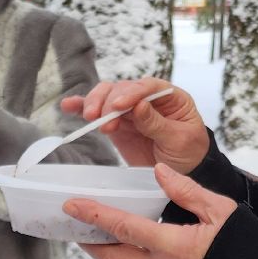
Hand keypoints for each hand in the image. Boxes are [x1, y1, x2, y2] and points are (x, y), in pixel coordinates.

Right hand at [59, 78, 208, 171]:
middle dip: (110, 101)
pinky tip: (69, 106)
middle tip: (101, 118)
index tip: (121, 105)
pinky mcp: (117, 124)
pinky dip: (82, 108)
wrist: (183, 172)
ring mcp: (130, 110)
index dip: (133, 93)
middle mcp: (148, 98)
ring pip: (108, 96)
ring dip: (95, 103)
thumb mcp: (180, 139)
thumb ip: (158, 123)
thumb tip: (139, 105)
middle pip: (123, 89)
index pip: (149, 86)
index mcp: (171, 97)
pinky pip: (99, 113)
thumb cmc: (189, 152)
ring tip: (90, 117)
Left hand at [64, 164, 234, 258]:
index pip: (123, 228)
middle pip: (112, 258)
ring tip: (97, 234)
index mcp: (173, 245)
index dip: (94, 216)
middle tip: (73, 225)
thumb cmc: (247, 246)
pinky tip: (132, 246)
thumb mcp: (221, 211)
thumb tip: (158, 171)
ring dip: (108, 252)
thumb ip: (187, 191)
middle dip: (89, 242)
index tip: (72, 205)